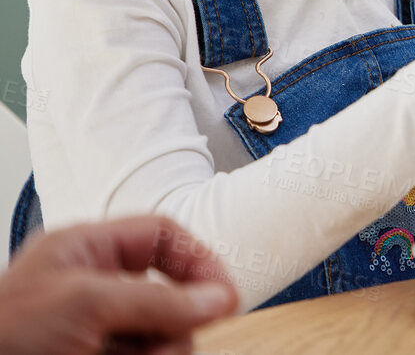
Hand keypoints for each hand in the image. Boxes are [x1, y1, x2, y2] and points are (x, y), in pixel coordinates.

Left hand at [0, 216, 236, 354]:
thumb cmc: (3, 336)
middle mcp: (91, 290)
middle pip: (168, 296)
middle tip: (166, 346)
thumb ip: (157, 298)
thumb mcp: (85, 304)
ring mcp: (91, 334)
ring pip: (159, 338)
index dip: (198, 262)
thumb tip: (218, 297)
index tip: (225, 297)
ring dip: (161, 352)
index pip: (161, 239)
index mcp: (84, 253)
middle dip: (175, 324)